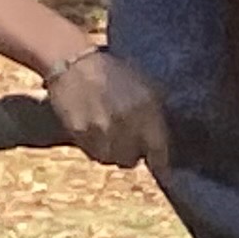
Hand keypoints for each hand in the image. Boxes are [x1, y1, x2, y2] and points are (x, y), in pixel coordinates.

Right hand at [44, 45, 172, 170]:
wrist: (75, 64)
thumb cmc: (114, 73)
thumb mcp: (146, 88)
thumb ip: (155, 117)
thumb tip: (162, 143)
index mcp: (147, 110)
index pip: (159, 151)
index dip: (161, 165)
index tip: (163, 174)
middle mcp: (126, 123)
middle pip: (132, 160)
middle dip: (132, 154)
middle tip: (129, 142)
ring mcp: (101, 129)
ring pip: (111, 159)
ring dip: (113, 152)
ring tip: (110, 135)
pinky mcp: (80, 133)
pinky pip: (93, 153)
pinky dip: (96, 148)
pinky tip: (95, 132)